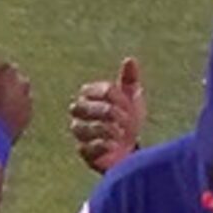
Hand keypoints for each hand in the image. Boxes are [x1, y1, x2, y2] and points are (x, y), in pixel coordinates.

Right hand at [67, 56, 144, 173]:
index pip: (96, 90)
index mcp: (89, 96)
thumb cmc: (128, 121)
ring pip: (81, 128)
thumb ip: (130, 80)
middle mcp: (80, 114)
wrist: (131, 149)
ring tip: (120, 134)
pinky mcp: (84, 153)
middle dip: (106, 112)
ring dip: (104, 129)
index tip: (128, 104)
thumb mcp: (132, 99)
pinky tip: (114, 145)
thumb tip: (129, 60)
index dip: (114, 96)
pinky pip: (85, 147)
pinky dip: (102, 145)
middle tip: (125, 120)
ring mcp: (81, 133)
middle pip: (81, 107)